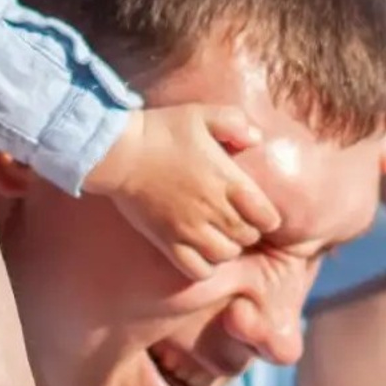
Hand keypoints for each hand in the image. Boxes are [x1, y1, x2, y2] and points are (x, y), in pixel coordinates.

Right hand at [86, 104, 281, 280]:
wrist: (119, 152)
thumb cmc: (161, 130)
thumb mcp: (202, 114)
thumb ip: (236, 124)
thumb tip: (258, 138)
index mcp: (228, 180)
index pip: (267, 217)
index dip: (267, 216)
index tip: (257, 209)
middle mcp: (213, 209)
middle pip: (248, 237)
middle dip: (248, 231)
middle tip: (236, 220)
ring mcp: (190, 229)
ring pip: (225, 255)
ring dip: (227, 248)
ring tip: (219, 236)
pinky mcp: (168, 241)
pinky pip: (197, 270)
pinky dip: (205, 266)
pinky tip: (200, 251)